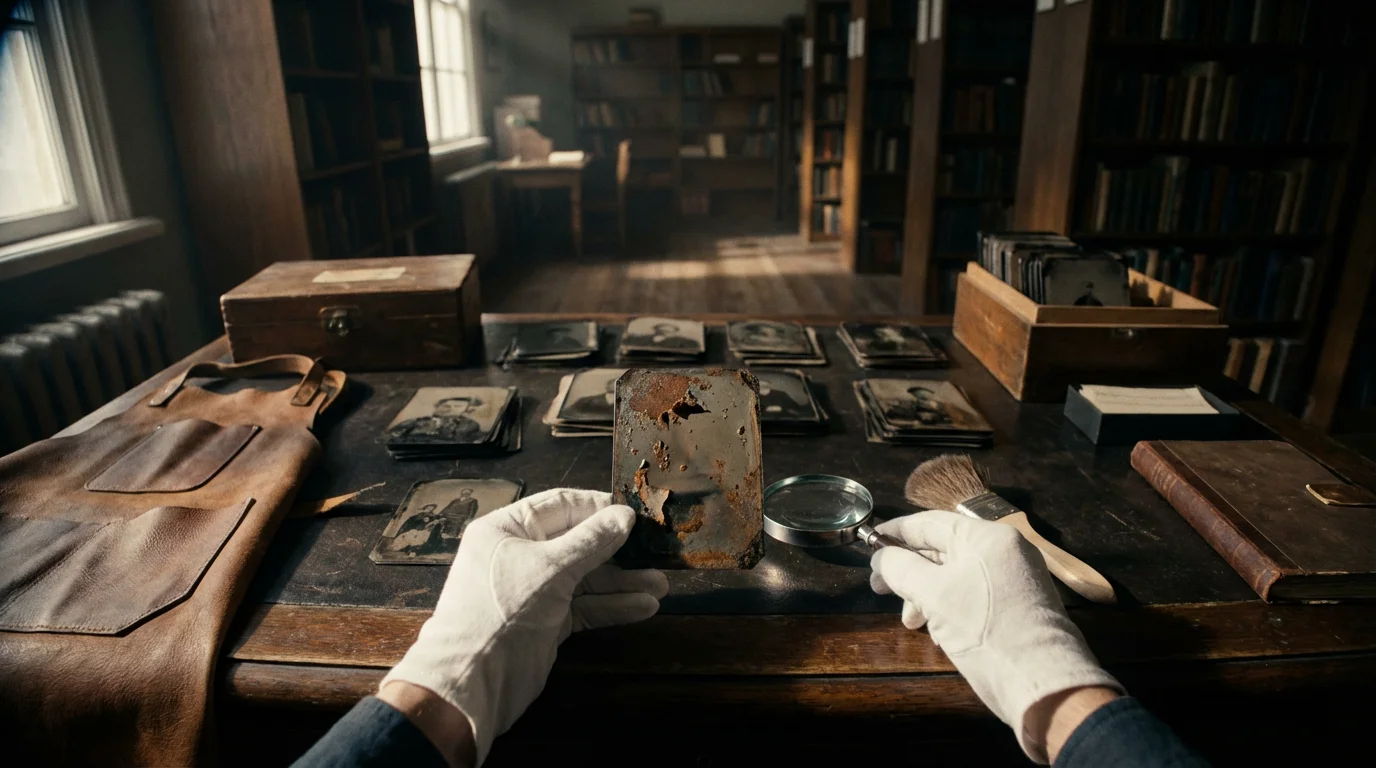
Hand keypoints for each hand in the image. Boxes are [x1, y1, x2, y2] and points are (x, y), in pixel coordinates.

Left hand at [381, 489, 668, 764]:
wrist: (472, 684)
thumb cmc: (503, 611)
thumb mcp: (550, 569)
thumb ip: (592, 541)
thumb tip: (626, 515)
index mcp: (508, 529)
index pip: (561, 505)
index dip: (599, 508)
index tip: (637, 513)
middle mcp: (521, 554)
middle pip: (578, 542)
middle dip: (618, 550)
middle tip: (658, 551)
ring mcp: (534, 590)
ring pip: (586, 578)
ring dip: (622, 582)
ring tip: (660, 585)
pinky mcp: (547, 621)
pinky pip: (584, 606)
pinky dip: (611, 606)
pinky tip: (644, 607)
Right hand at [869, 510, 1121, 763]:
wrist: (1043, 684)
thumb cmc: (984, 632)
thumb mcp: (933, 596)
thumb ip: (900, 569)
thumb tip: (881, 558)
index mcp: (987, 537)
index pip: (931, 523)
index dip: (895, 533)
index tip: (869, 544)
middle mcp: (1005, 550)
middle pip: (943, 550)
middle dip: (910, 572)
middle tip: (881, 591)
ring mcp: (1016, 577)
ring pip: (957, 576)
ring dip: (927, 595)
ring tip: (913, 622)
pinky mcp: (1020, 605)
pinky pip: (974, 594)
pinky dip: (951, 607)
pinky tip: (940, 633)